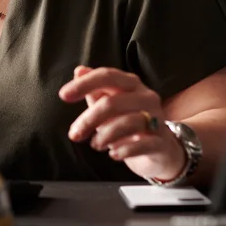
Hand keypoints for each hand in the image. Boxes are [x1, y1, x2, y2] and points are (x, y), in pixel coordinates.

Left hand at [59, 66, 186, 182]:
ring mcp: (157, 119)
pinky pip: (143, 144)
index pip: (107, 76)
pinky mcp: (162, 142)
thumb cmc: (128, 122)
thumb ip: (95, 89)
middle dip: (89, 119)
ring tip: (95, 145)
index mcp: (132, 84)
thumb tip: (79, 70)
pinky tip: (113, 154)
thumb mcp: (109, 104)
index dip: (84, 84)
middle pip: (113, 102)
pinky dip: (124, 150)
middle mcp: (147, 97)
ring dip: (105, 136)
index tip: (63, 96)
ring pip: (128, 122)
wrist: (159, 150)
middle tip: (75, 135)